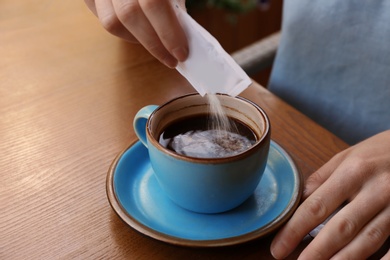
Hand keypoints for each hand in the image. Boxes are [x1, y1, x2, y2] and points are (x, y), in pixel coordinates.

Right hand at [84, 0, 187, 67]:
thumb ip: (174, 5)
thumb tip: (180, 38)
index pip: (153, 4)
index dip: (168, 32)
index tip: (181, 53)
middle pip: (130, 15)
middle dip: (154, 43)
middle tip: (172, 58)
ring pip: (112, 22)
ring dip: (138, 40)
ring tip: (156, 45)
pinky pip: (104, 21)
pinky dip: (124, 33)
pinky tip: (139, 33)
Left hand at [271, 130, 389, 258]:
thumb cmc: (377, 152)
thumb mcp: (346, 156)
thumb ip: (321, 179)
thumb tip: (297, 201)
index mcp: (352, 171)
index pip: (316, 206)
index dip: (294, 229)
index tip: (278, 247)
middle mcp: (375, 188)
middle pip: (341, 227)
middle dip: (317, 250)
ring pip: (368, 239)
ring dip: (344, 259)